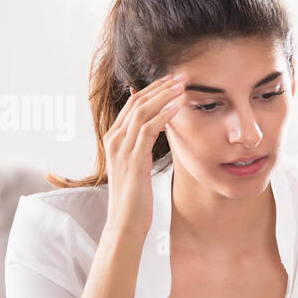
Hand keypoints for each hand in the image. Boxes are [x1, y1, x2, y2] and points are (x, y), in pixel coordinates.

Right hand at [103, 72, 185, 239]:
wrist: (125, 222)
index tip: (173, 81)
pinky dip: (163, 115)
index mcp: (114, 138)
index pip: (133, 104)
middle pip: (137, 102)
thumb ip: (141, 146)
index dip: (154, 90)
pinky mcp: (133, 158)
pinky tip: (177, 107)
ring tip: (183, 86)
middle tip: (182, 76)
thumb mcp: (136, 166)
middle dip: (161, 86)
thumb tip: (155, 130)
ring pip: (142, 111)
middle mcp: (114, 139)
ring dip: (165, 96)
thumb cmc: (135, 197)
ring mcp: (122, 148)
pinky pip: (147, 129)